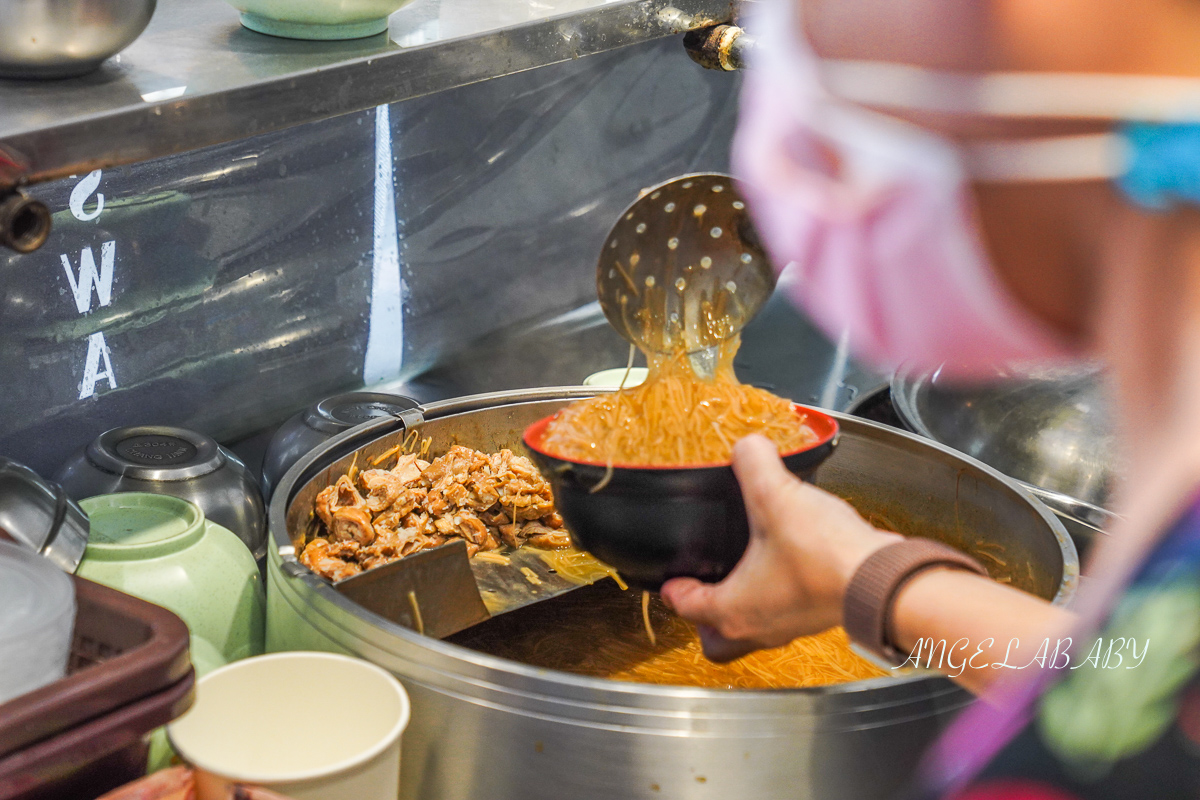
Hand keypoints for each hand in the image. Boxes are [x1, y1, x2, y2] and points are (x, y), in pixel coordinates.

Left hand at [660, 434, 899, 661]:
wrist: (882, 580)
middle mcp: (760, 628)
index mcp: (734, 610)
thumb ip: (754, 464)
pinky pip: (788, 617)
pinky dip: (780, 598)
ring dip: (745, 609)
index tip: (670, 580)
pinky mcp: (820, 616)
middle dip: (706, 622)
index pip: (688, 608)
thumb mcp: (775, 496)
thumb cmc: (823, 556)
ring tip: (745, 574)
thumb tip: (746, 446)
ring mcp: (793, 627)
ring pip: (755, 632)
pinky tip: (789, 565)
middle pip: (719, 642)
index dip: (674, 590)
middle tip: (705, 592)